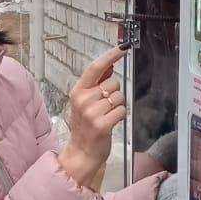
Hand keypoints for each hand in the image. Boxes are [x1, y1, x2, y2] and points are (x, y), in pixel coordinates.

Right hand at [57, 46, 126, 188]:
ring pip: (119, 97)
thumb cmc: (85, 125)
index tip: (123, 47)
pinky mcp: (102, 124)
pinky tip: (111, 123)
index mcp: (78, 91)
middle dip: (115, 93)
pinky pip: (122, 111)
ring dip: (118, 106)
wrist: (81, 152)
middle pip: (113, 83)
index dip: (111, 56)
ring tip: (107, 116)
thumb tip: (110, 64)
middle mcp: (83, 100)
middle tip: (105, 107)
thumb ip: (96, 83)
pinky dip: (121, 116)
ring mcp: (91, 113)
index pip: (95, 68)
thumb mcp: (85, 102)